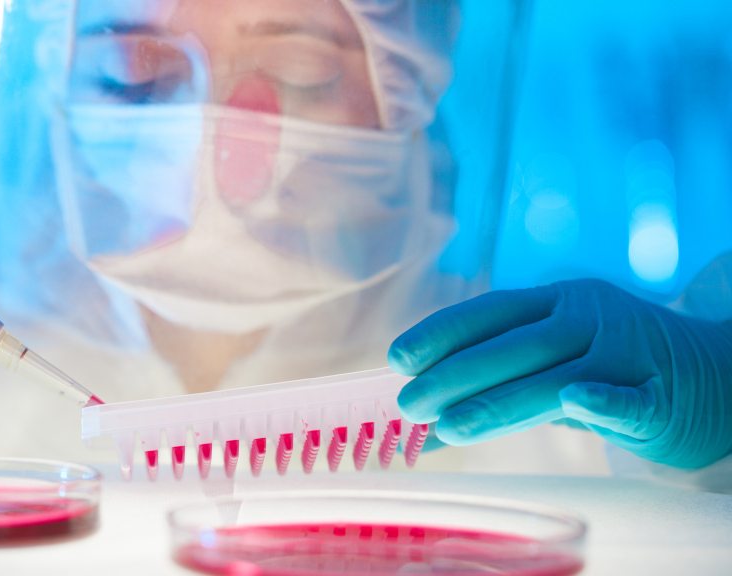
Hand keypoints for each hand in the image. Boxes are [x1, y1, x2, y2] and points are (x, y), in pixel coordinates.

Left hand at [388, 279, 731, 468]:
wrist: (716, 376)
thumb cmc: (613, 369)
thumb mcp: (554, 361)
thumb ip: (497, 383)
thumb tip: (421, 420)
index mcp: (559, 301)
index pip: (490, 311)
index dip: (441, 332)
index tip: (397, 359)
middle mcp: (591, 317)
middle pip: (512, 346)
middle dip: (454, 376)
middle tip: (409, 405)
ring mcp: (629, 353)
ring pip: (556, 378)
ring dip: (501, 402)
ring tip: (452, 428)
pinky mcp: (665, 395)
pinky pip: (631, 399)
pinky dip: (603, 401)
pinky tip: (576, 404)